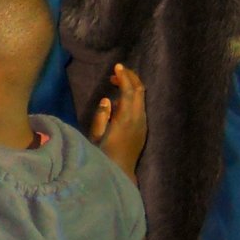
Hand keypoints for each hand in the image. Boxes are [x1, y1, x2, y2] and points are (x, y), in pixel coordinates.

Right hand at [89, 63, 147, 181]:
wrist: (120, 172)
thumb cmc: (103, 154)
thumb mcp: (96, 135)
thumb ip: (102, 116)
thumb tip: (107, 100)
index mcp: (126, 118)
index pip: (128, 92)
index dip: (124, 77)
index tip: (117, 67)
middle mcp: (138, 119)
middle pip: (139, 92)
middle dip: (130, 78)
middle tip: (118, 71)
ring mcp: (142, 124)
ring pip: (141, 98)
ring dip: (131, 87)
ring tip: (117, 83)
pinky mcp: (142, 129)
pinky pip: (140, 106)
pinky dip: (132, 97)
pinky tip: (120, 100)